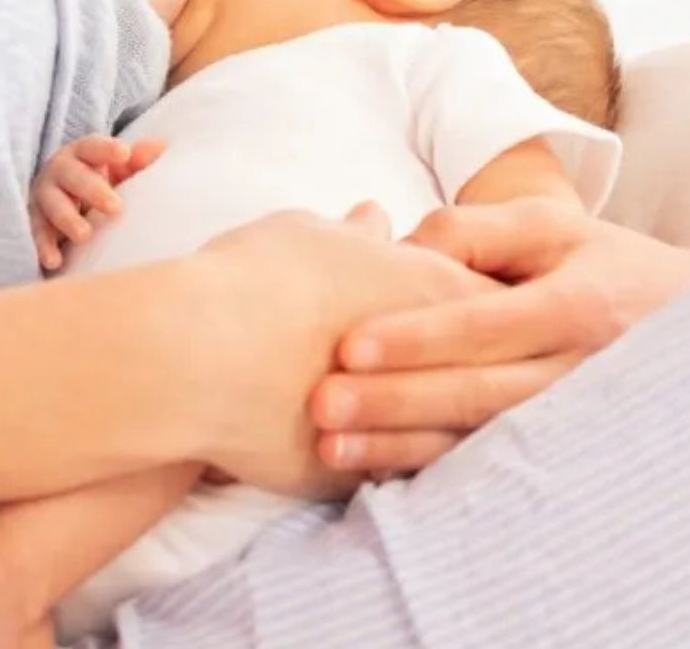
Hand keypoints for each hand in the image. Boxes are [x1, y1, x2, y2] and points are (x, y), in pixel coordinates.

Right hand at [28, 136, 164, 270]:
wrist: (63, 202)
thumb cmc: (99, 183)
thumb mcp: (118, 171)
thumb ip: (137, 161)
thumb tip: (161, 147)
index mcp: (82, 154)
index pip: (93, 147)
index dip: (107, 149)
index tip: (124, 154)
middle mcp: (59, 171)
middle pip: (73, 176)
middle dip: (93, 190)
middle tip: (116, 207)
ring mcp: (44, 197)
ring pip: (52, 204)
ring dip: (67, 219)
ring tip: (85, 235)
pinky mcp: (35, 221)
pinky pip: (37, 233)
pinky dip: (44, 246)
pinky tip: (54, 261)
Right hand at [191, 203, 501, 497]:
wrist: (193, 356)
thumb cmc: (251, 278)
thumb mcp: (307, 234)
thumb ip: (356, 236)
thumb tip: (373, 217)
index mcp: (432, 288)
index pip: (496, 297)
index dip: (489, 300)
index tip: (481, 302)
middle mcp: (435, 361)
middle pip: (494, 369)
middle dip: (489, 366)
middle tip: (476, 363)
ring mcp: (401, 424)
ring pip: (449, 430)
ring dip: (441, 418)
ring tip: (424, 408)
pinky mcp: (361, 472)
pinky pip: (393, 470)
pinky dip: (391, 458)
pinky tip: (379, 449)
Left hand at [310, 197, 689, 472]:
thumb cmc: (606, 267)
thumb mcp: (554, 227)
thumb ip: (477, 229)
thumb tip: (402, 245)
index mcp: (576, 307)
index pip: (487, 326)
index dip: (418, 336)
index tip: (350, 345)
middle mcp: (577, 374)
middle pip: (475, 392)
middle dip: (393, 400)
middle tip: (320, 402)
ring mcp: (570, 425)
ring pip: (477, 441)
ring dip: (400, 446)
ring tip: (331, 446)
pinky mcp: (557, 456)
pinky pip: (488, 469)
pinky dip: (429, 473)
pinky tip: (372, 474)